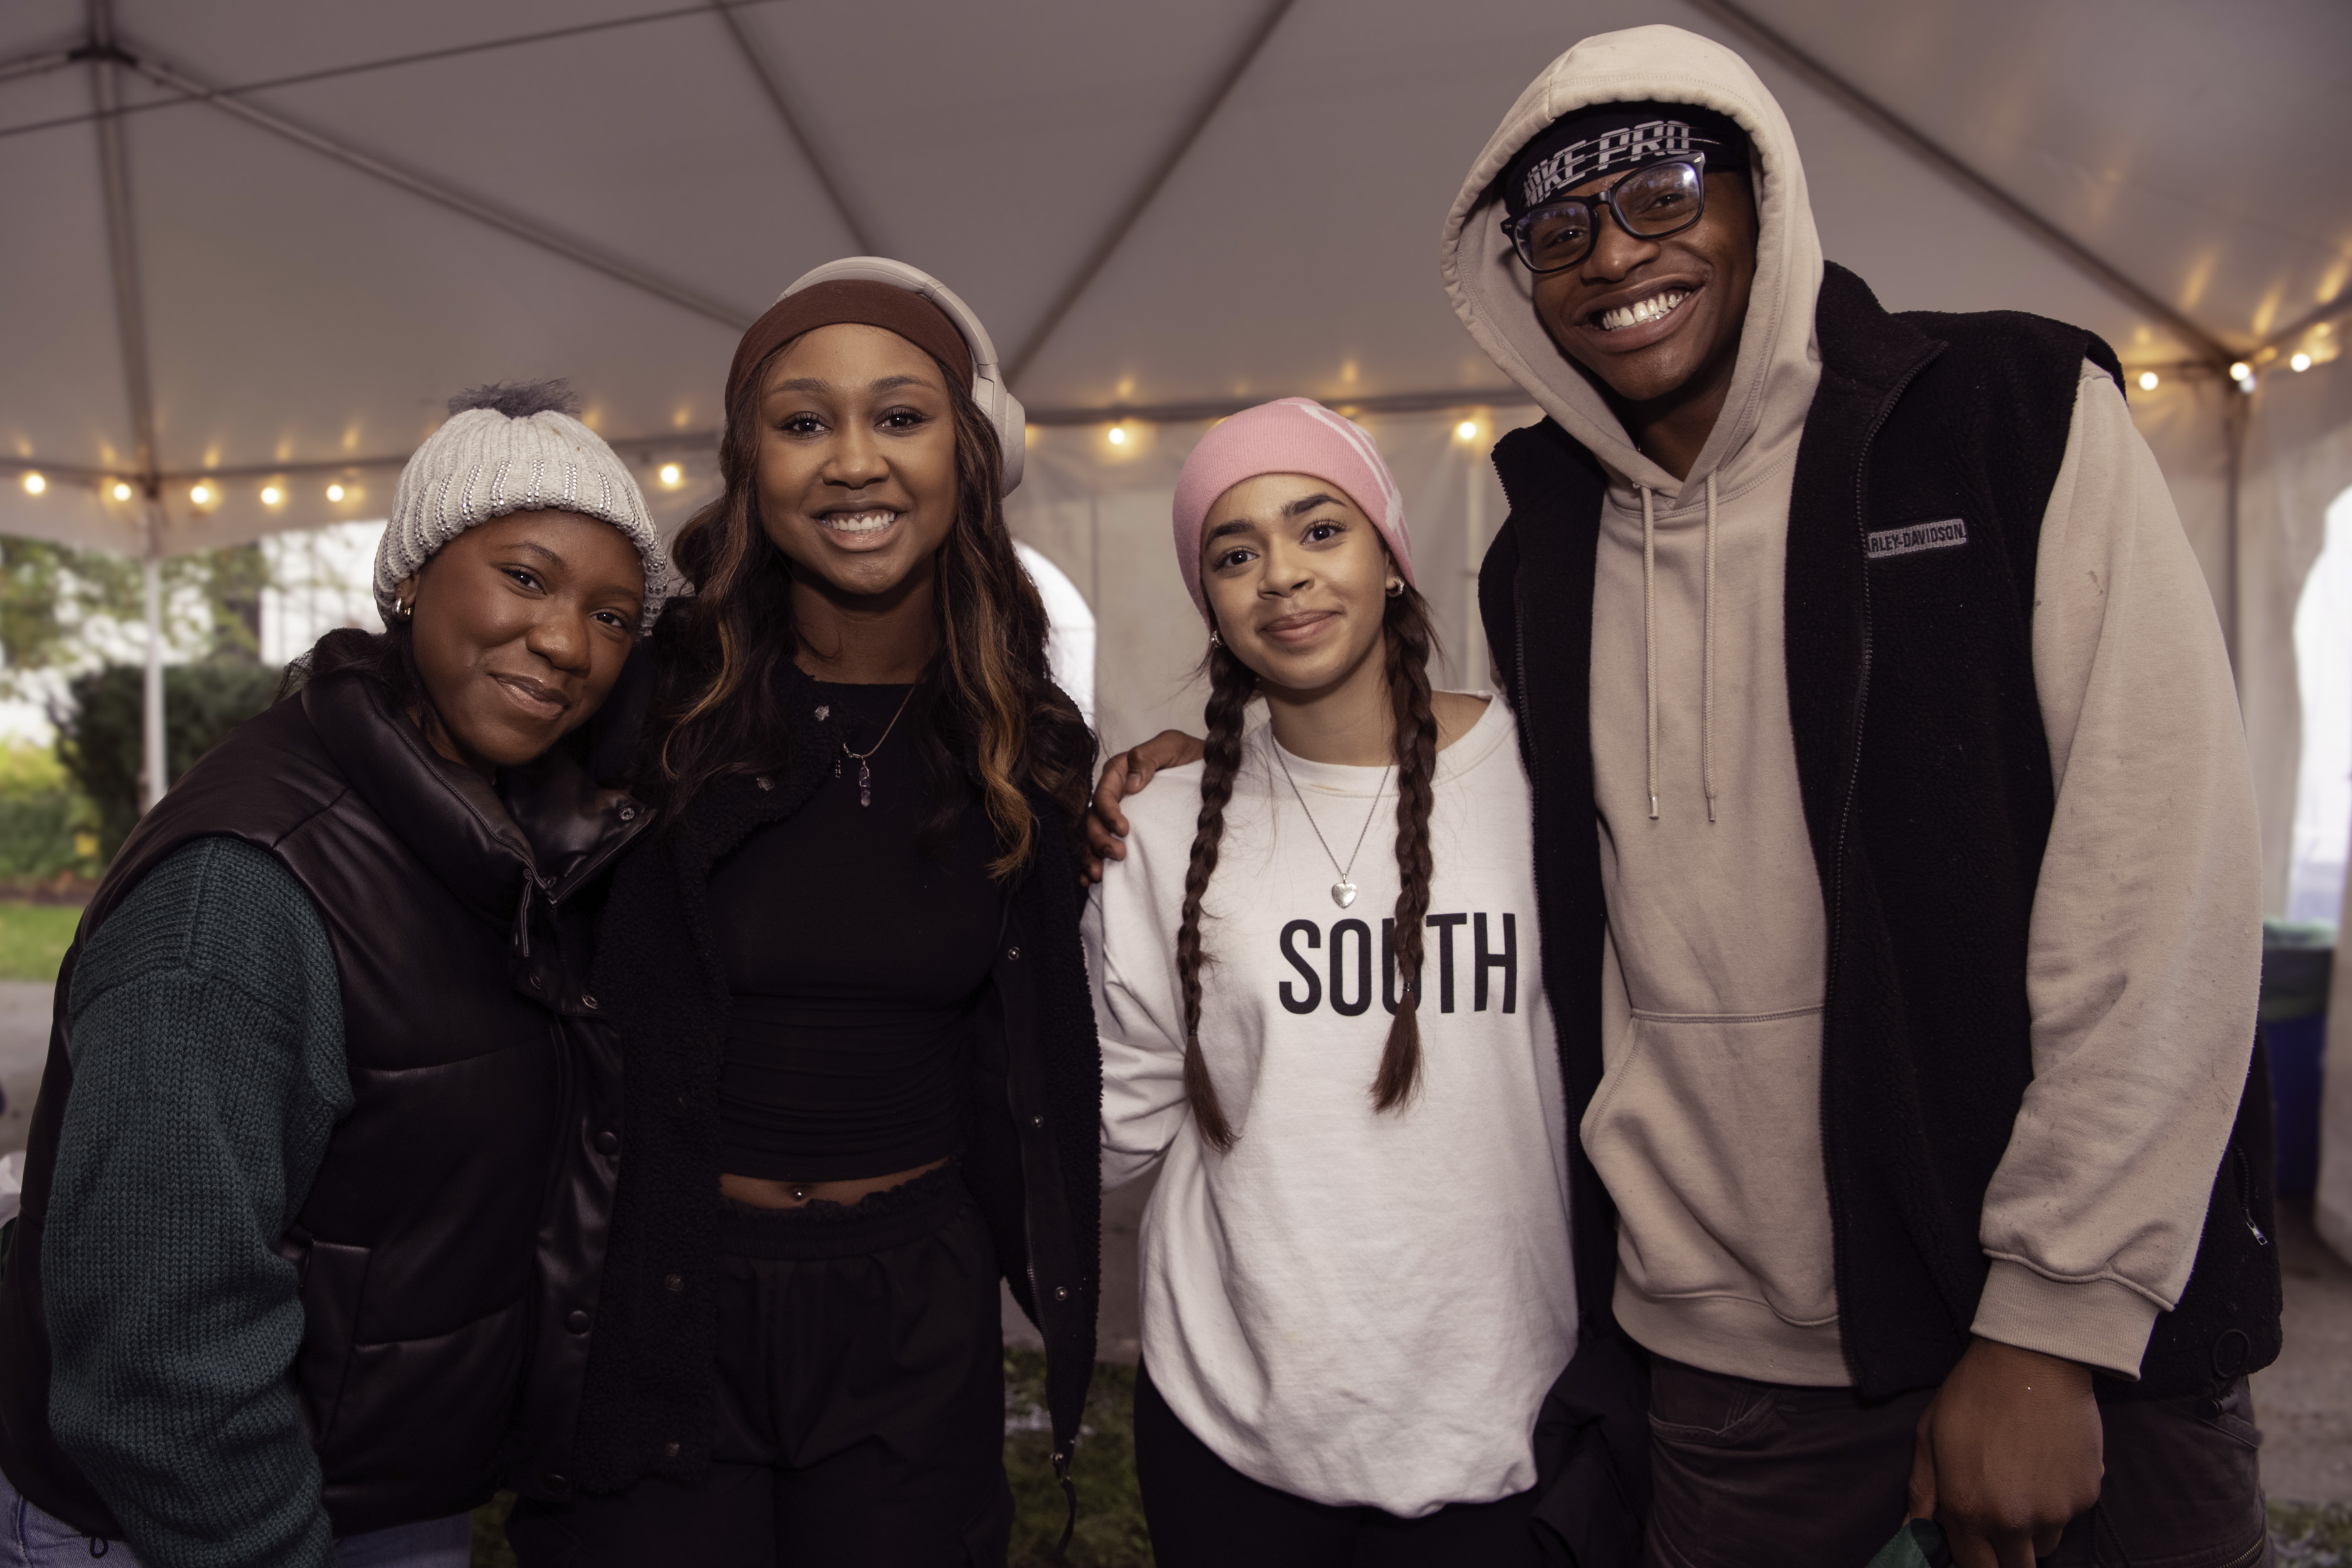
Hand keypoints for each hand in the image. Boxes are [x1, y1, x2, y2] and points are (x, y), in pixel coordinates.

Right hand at [1082, 730, 1206, 882]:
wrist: (1212, 771)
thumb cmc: (1192, 756)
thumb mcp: (1173, 745)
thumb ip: (1149, 756)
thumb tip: (1132, 783)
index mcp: (1120, 771)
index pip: (1105, 793)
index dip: (1108, 812)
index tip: (1124, 829)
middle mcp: (1115, 794)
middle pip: (1094, 818)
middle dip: (1099, 839)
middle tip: (1117, 855)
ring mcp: (1119, 814)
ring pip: (1094, 835)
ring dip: (1091, 855)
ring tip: (1097, 875)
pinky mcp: (1126, 831)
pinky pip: (1103, 846)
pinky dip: (1093, 862)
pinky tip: (1091, 879)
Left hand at [1907, 1337, 2101, 1567]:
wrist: (2032, 1360)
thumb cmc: (1973, 1395)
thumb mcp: (1930, 1438)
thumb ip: (1922, 1493)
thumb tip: (1911, 1533)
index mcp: (1969, 1510)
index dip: (1973, 1561)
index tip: (1973, 1548)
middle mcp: (2015, 1520)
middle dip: (2005, 1554)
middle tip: (1999, 1518)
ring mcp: (2056, 1511)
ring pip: (2045, 1543)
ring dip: (2033, 1528)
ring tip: (2022, 1479)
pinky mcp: (2087, 1495)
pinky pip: (2070, 1514)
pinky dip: (2059, 1500)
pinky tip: (2047, 1461)